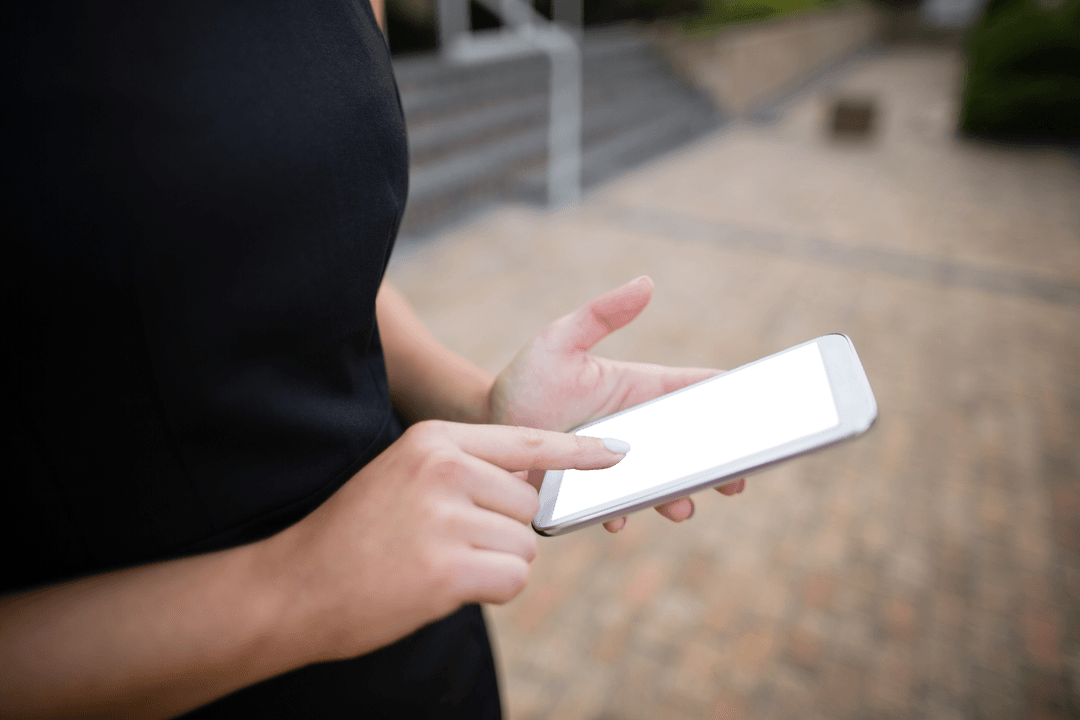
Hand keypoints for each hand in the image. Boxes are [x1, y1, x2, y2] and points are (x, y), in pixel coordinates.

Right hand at [270, 421, 627, 661]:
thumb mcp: (405, 476)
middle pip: (530, 504)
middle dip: (506, 532)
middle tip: (450, 544)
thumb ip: (466, 470)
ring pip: (524, 546)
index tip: (620, 454)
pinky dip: (491, 590)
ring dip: (495, 564)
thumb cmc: (357, 533)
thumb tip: (536, 484)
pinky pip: (513, 580)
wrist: (297, 586)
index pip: (527, 441)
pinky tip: (444, 587)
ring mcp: (445, 518)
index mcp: (435, 440)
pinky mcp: (448, 568)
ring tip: (438, 564)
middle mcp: (444, 469)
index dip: (578, 451)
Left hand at [486, 276, 745, 532]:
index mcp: (640, 389)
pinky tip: (616, 519)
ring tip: (682, 506)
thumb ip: (601, 315)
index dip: (730, 397)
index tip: (761, 409)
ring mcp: (618, 464)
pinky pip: (618, 508)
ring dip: (678, 496)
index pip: (696, 388)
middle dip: (721, 462)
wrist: (486, 425)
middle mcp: (638, 429)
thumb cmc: (527, 380)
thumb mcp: (559, 340)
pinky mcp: (593, 493)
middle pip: (695, 445)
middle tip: (739, 478)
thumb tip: (646, 282)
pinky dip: (622, 515)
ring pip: (664, 482)